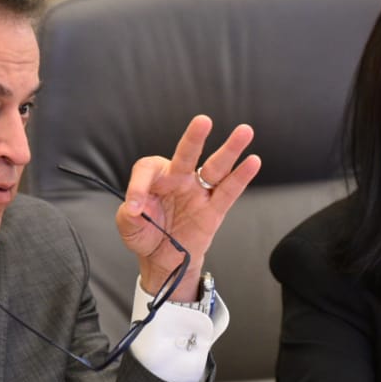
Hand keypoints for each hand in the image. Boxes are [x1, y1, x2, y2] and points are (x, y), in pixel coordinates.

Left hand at [118, 115, 260, 299]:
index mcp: (155, 178)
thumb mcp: (128, 227)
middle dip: (195, 138)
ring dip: (230, 150)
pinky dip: (241, 177)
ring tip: (244, 131)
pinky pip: (229, 191)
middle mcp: (179, 179)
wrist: (163, 260)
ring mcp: (198, 192)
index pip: (149, 168)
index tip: (134, 206)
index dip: (139, 185)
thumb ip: (128, 215)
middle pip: (188, 154)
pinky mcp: (214, 210)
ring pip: (215, 167)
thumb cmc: (145, 235)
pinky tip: (253, 162)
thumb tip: (135, 208)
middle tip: (203, 121)